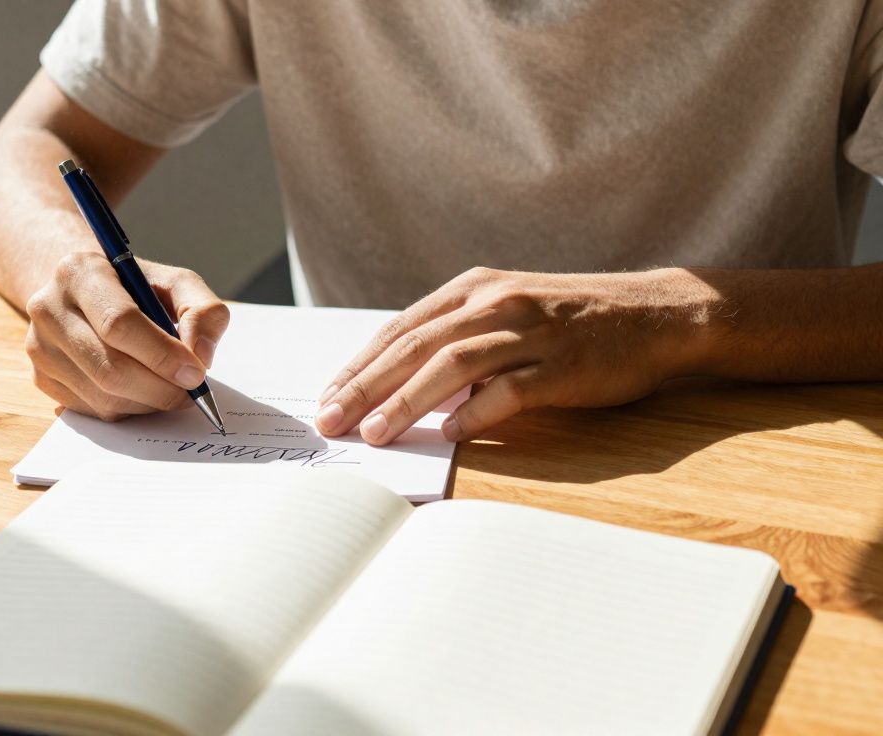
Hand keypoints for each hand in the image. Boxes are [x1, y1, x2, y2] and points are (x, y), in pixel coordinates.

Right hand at [23, 252, 228, 420]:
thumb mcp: (175, 282)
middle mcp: (49, 308)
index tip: (195, 373)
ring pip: (103, 396)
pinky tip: (141, 389)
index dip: (162, 354)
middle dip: (161, 388)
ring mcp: (39, 347)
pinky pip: (93, 410)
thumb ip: (203, 310)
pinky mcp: (41, 378)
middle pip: (110, 368)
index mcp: (79, 272)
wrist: (83, 292)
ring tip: (170, 387)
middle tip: (191, 391)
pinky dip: (129, 409)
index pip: (118, 323)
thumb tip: (201, 356)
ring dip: (148, 402)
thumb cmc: (134, 288)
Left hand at [315, 267, 719, 443]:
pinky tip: (449, 434)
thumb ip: (456, 337)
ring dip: (407, 400)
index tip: (326, 396)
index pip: (400, 329)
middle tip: (330, 420)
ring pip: (453, 364)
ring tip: (374, 432)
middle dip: (365, 385)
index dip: (358, 365)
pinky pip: (510, 390)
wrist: (656, 313)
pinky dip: (476, 412)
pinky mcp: (563, 365)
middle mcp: (496, 302)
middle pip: (415, 345)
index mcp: (474, 288)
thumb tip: (397, 382)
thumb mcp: (506, 310)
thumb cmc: (571, 321)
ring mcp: (530, 332)